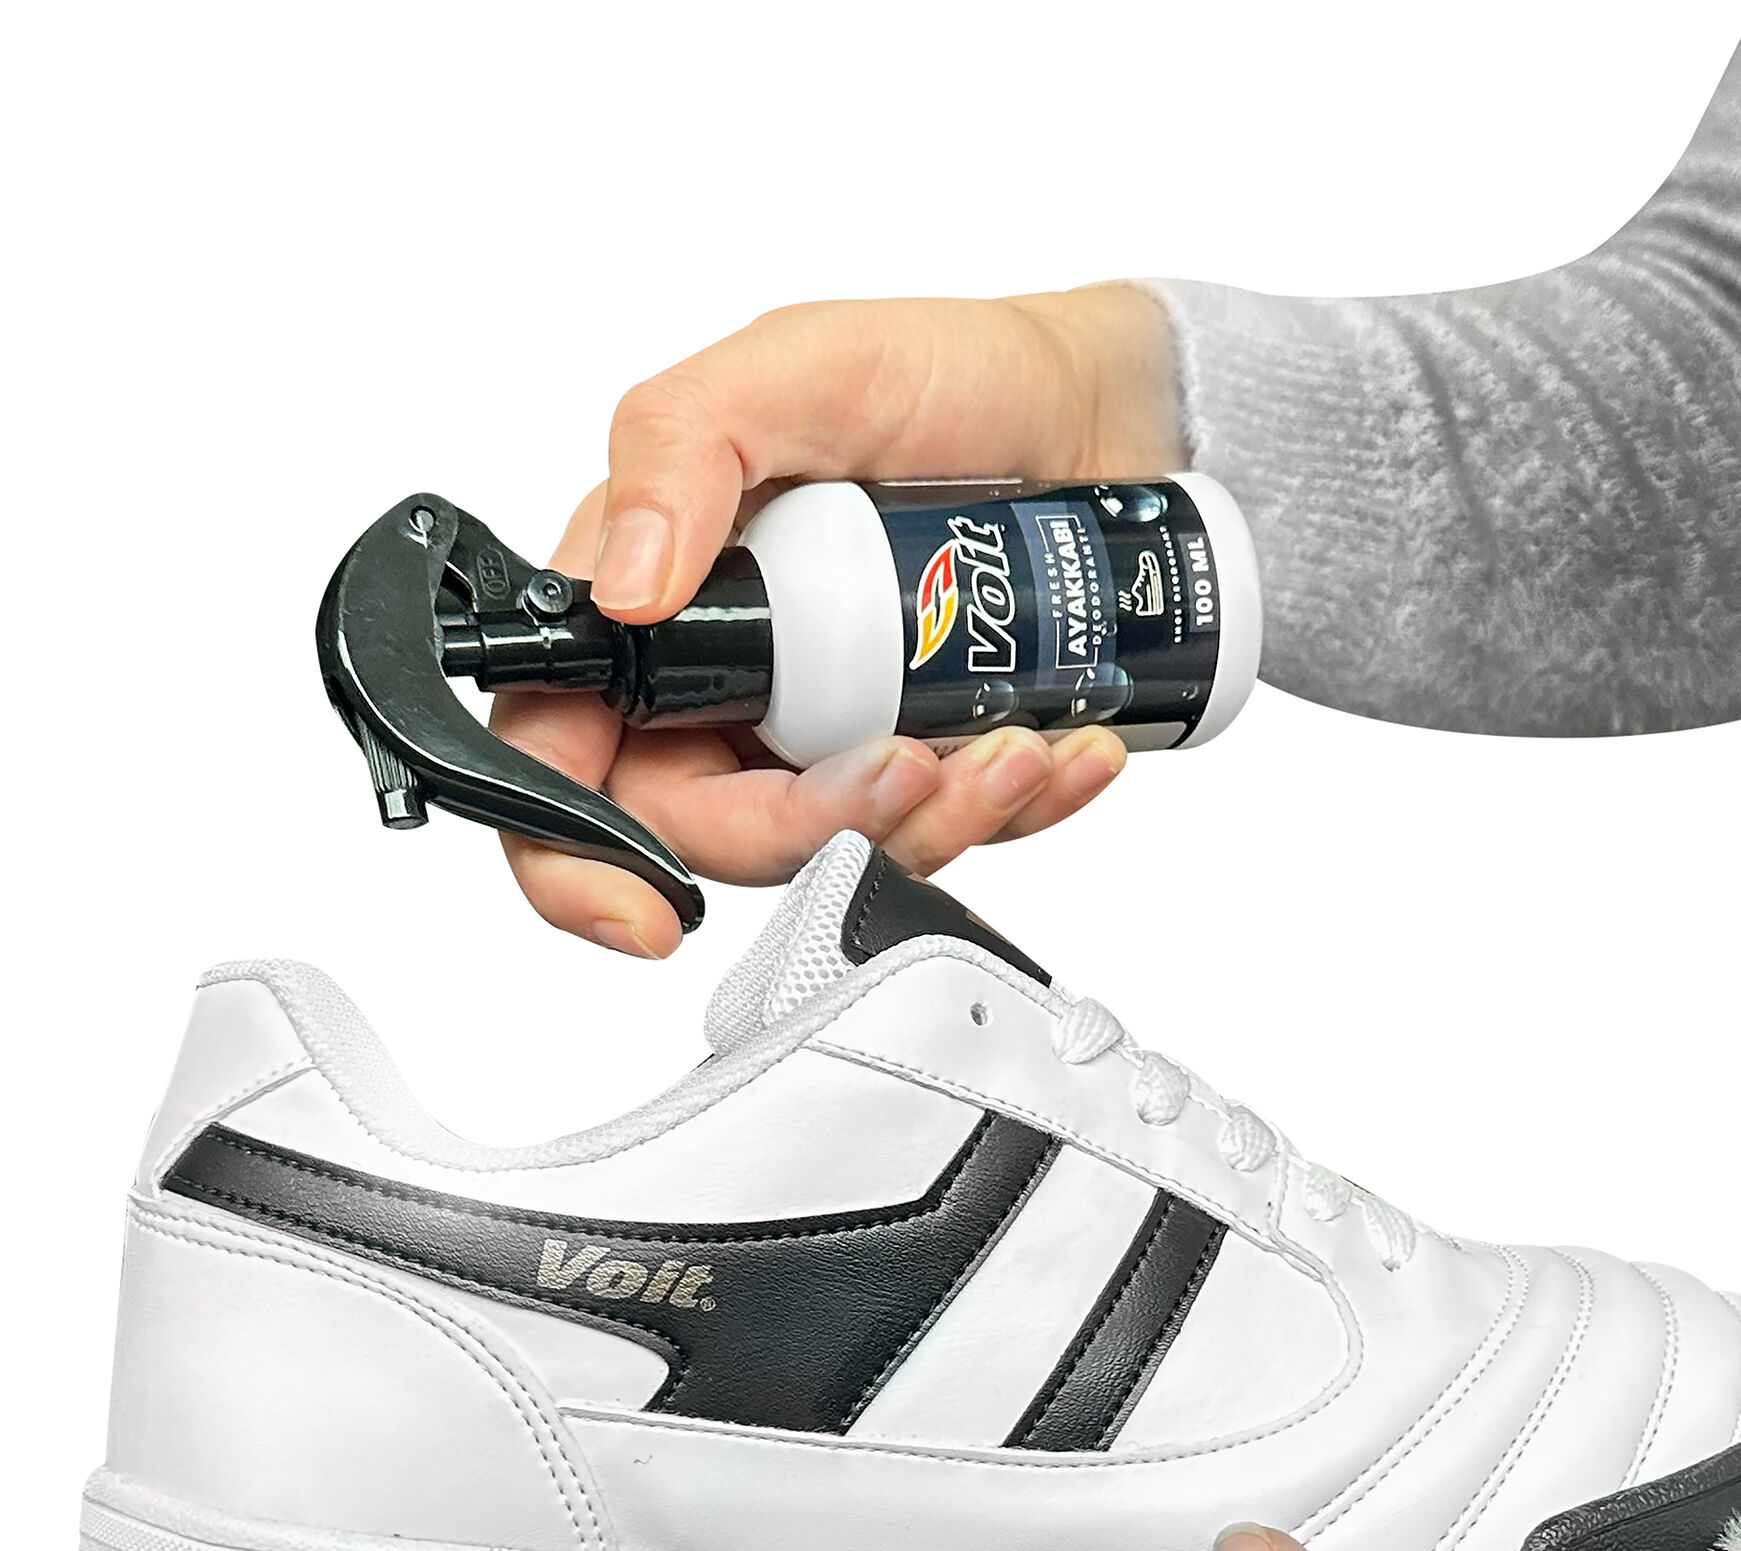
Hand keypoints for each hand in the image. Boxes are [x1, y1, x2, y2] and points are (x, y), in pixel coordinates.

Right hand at [492, 287, 1181, 955]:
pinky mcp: (923, 756)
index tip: (642, 914)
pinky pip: (946, 830)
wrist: (1100, 403)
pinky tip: (1060, 748)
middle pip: (711, 833)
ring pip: (837, 850)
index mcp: (654, 604)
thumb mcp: (801, 368)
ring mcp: (826, 729)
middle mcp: (726, 682)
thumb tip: (625, 590)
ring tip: (1014, 742)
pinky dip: (1011, 809)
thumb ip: (684, 449)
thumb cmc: (946, 371)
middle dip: (813, 828)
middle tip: (910, 764)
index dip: (576, 856)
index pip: (561, 754)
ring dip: (931, 822)